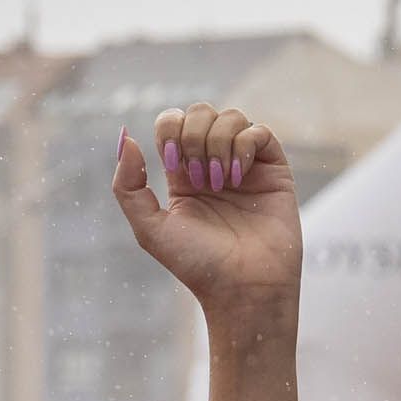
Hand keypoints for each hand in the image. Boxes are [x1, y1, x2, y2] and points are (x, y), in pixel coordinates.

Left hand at [110, 103, 297, 330]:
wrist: (243, 288)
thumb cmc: (197, 264)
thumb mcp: (150, 229)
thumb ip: (128, 186)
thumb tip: (126, 137)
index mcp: (182, 174)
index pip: (172, 122)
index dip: (171, 132)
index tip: (176, 168)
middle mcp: (213, 164)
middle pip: (200, 112)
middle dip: (195, 137)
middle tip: (200, 179)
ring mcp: (245, 165)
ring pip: (230, 117)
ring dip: (219, 144)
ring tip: (221, 181)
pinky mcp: (274, 170)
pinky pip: (259, 132)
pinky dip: (245, 146)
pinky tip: (239, 177)